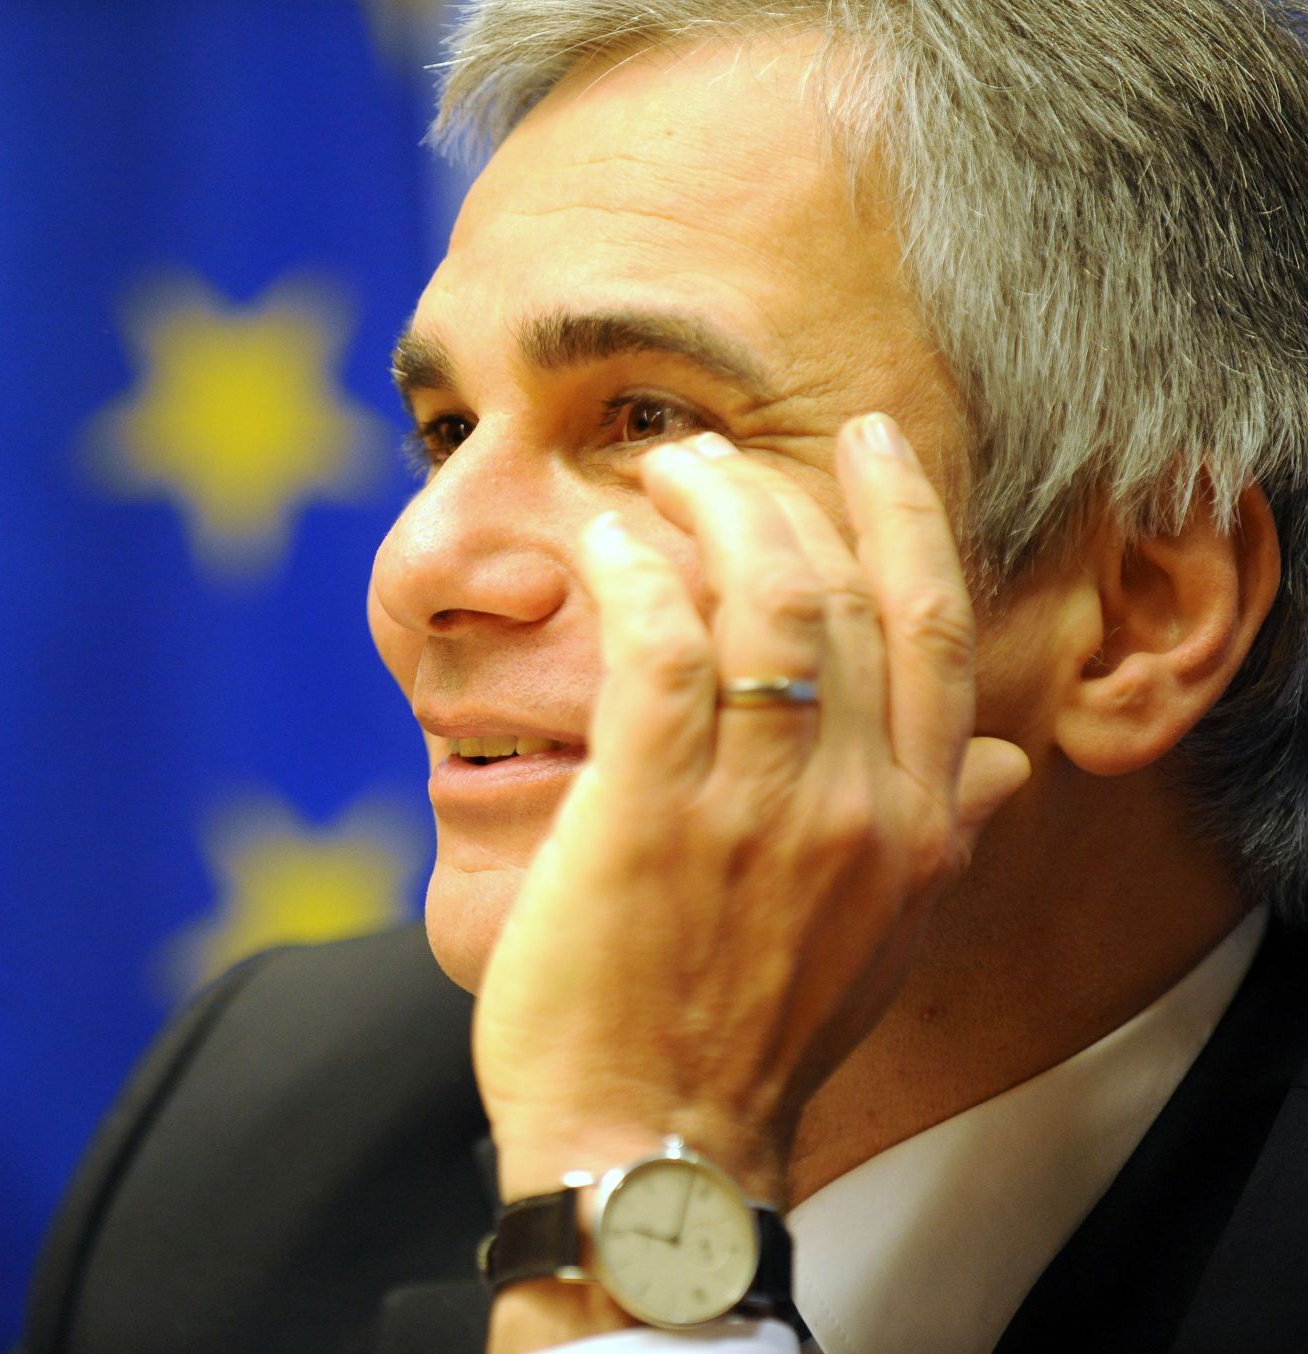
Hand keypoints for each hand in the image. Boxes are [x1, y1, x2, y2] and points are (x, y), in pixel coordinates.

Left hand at [472, 415, 1029, 1210]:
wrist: (656, 1145)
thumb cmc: (754, 1034)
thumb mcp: (886, 938)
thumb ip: (942, 835)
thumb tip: (997, 763)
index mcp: (917, 821)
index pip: (934, 624)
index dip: (905, 513)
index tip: (874, 441)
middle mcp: (855, 802)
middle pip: (839, 590)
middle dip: (779, 492)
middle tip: (710, 453)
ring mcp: (755, 808)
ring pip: (758, 599)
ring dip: (708, 509)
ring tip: (657, 474)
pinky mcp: (650, 814)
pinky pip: (659, 651)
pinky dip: (634, 576)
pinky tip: (605, 543)